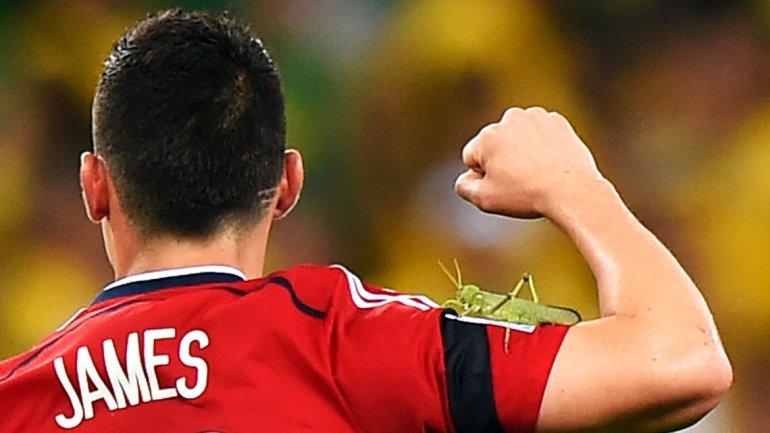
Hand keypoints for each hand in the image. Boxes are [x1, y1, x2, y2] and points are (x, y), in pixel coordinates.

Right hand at [455, 106, 602, 218]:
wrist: (572, 191)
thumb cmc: (526, 195)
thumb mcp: (485, 199)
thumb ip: (463, 187)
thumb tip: (466, 177)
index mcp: (487, 136)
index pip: (472, 157)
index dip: (483, 176)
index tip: (503, 186)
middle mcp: (509, 119)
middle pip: (494, 144)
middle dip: (501, 160)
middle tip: (520, 181)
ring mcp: (535, 117)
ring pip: (517, 137)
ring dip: (521, 151)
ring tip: (535, 173)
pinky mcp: (556, 121)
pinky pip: (539, 134)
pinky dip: (542, 146)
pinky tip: (549, 164)